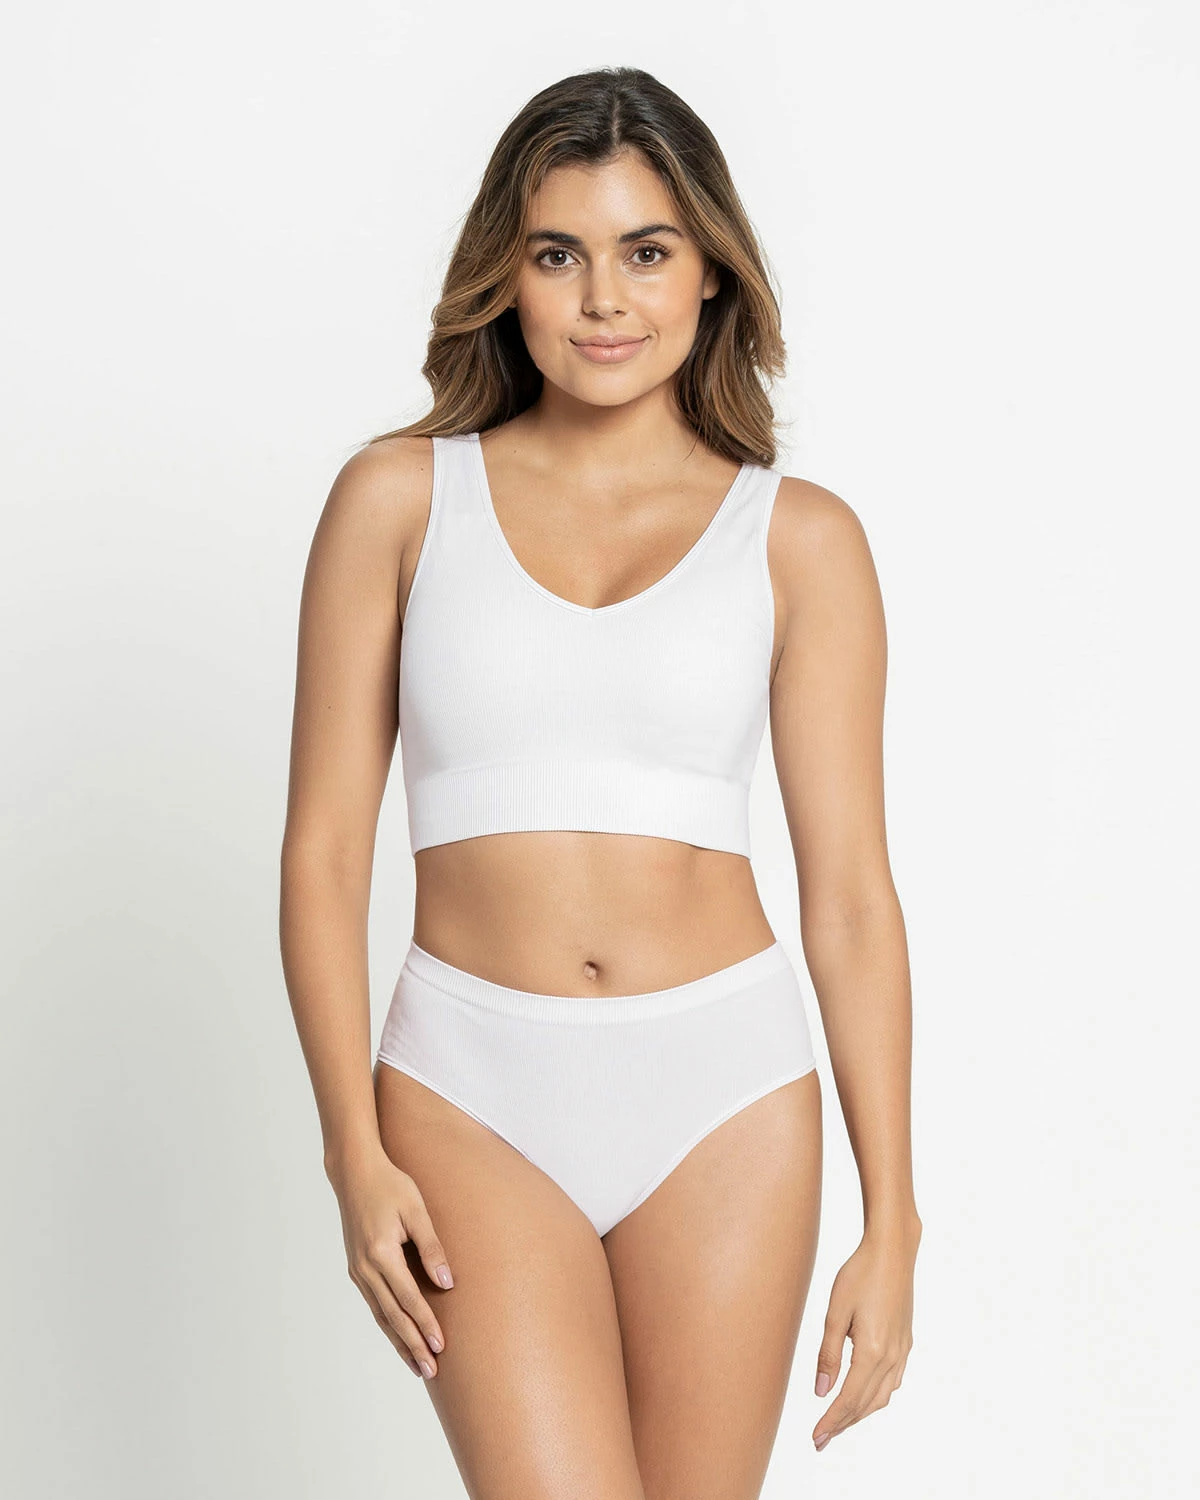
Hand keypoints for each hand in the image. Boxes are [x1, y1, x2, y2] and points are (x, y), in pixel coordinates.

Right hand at [326, 1145, 454, 1379]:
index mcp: (381, 1253)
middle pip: (393, 1316)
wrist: (354, 1173)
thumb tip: (448, 1284)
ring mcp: (358, 1271)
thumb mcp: (416, 1209)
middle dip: (412, 1345)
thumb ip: (432, 1246)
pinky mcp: (357, 1269)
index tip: (441, 1346)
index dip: (425, 1324)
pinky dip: (388, 1325)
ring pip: (381, 1315)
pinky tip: (399, 1337)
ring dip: (399, 1341)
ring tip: (417, 1366)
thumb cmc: (390, 1185)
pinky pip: (374, 1305)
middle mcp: (365, 1268)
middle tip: (431, 1370)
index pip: (408, 1298)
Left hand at [812, 1221, 919, 1450]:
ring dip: (859, 1413)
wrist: (893, 1252)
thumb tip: (820, 1391)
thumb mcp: (835, 1312)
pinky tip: (864, 1395)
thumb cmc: (860, 1274)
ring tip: (838, 1422)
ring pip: (881, 1397)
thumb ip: (827, 1354)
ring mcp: (902, 1351)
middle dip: (842, 1424)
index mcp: (872, 1351)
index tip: (816, 1438)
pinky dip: (875, 1397)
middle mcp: (892, 1357)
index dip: (831, 1422)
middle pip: (865, 1404)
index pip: (848, 1399)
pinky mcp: (906, 1342)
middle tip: (821, 1439)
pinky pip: (892, 1382)